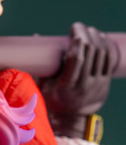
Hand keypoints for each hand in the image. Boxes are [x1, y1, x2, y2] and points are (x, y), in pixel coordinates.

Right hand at [40, 22, 114, 137]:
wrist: (72, 118)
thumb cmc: (52, 98)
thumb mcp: (42, 84)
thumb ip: (40, 62)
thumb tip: (35, 36)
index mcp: (67, 86)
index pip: (77, 59)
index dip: (77, 41)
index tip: (73, 30)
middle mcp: (84, 86)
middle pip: (90, 52)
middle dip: (85, 34)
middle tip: (78, 26)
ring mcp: (97, 84)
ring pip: (101, 54)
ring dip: (96, 38)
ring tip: (88, 30)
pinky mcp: (105, 82)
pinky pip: (108, 59)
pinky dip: (105, 46)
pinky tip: (99, 38)